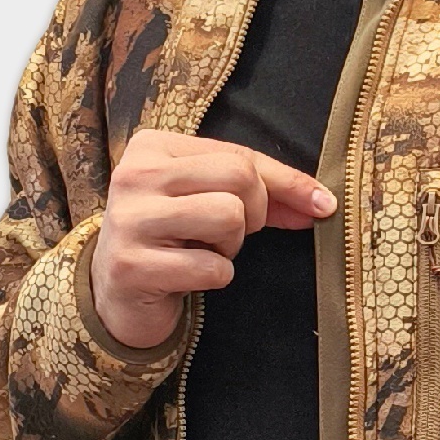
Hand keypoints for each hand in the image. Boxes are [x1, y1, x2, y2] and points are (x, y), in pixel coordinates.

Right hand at [88, 128, 335, 350]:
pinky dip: (215, 277)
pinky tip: (188, 276)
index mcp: (153, 146)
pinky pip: (211, 267)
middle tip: (230, 235)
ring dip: (231, 246)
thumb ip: (263, 193)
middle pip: (238, 178)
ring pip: (228, 216)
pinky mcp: (131, 266)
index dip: (287, 183)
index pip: (239, 155)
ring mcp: (129, 220)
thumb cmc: (173, 239)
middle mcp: (134, 175)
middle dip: (254, 214)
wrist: (116, 293)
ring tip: (205, 251)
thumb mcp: (209, 200)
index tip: (321, 205)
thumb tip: (322, 203)